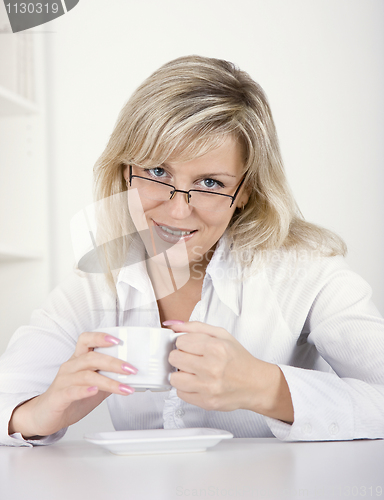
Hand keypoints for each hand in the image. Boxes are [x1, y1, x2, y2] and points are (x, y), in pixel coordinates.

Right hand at [8, 332, 137, 437]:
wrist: (47, 415)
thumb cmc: (71, 397)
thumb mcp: (94, 385)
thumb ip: (108, 378)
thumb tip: (131, 376)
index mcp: (78, 359)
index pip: (86, 340)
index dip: (101, 337)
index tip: (117, 340)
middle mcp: (70, 367)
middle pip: (91, 358)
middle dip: (114, 362)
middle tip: (131, 369)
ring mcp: (63, 381)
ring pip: (86, 376)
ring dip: (108, 381)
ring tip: (124, 388)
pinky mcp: (58, 397)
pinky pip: (71, 391)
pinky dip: (84, 390)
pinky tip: (95, 391)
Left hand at [167, 321, 292, 421]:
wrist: (256, 384)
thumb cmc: (238, 359)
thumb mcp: (222, 335)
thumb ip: (196, 327)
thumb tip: (172, 325)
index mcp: (216, 347)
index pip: (180, 342)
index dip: (184, 343)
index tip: (191, 347)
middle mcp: (212, 367)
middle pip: (174, 358)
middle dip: (180, 357)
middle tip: (191, 359)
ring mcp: (208, 387)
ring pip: (174, 378)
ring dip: (180, 374)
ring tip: (192, 372)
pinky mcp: (207, 402)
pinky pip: (180, 394)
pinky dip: (186, 388)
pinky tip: (197, 383)